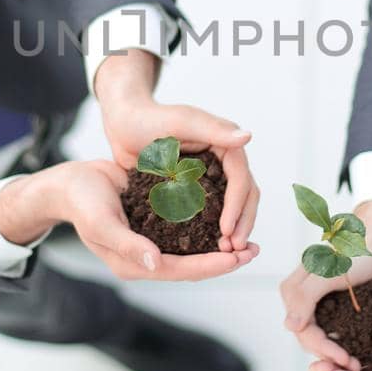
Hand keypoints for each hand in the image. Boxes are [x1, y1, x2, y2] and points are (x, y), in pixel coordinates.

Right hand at [0, 160, 258, 280]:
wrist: (69, 183)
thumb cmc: (81, 202)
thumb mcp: (101, 222)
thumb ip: (128, 244)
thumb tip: (156, 263)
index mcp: (137, 264)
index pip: (182, 270)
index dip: (212, 265)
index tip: (238, 258)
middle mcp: (148, 256)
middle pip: (194, 263)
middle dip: (224, 258)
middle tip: (254, 249)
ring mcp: (152, 239)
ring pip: (193, 247)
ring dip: (220, 242)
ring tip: (247, 237)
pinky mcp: (155, 221)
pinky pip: (186, 227)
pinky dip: (208, 224)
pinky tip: (227, 214)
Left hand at [94, 49, 258, 255]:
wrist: (124, 123)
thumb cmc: (149, 117)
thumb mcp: (180, 122)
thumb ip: (212, 129)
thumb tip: (247, 136)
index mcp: (226, 144)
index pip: (241, 178)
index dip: (237, 205)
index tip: (227, 229)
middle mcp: (224, 161)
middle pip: (245, 195)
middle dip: (242, 223)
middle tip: (232, 249)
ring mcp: (211, 177)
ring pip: (232, 206)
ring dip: (233, 229)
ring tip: (226, 253)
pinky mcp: (195, 189)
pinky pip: (212, 212)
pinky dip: (214, 229)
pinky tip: (209, 249)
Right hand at [279, 198, 371, 370]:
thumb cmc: (356, 249)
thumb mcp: (332, 272)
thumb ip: (307, 296)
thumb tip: (290, 326)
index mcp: (294, 290)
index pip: (302, 330)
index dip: (321, 348)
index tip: (346, 359)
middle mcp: (302, 297)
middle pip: (308, 336)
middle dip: (329, 354)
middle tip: (354, 366)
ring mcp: (317, 301)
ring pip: (319, 335)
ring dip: (334, 352)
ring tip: (356, 364)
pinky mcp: (333, 303)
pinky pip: (331, 329)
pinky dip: (341, 343)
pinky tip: (354, 353)